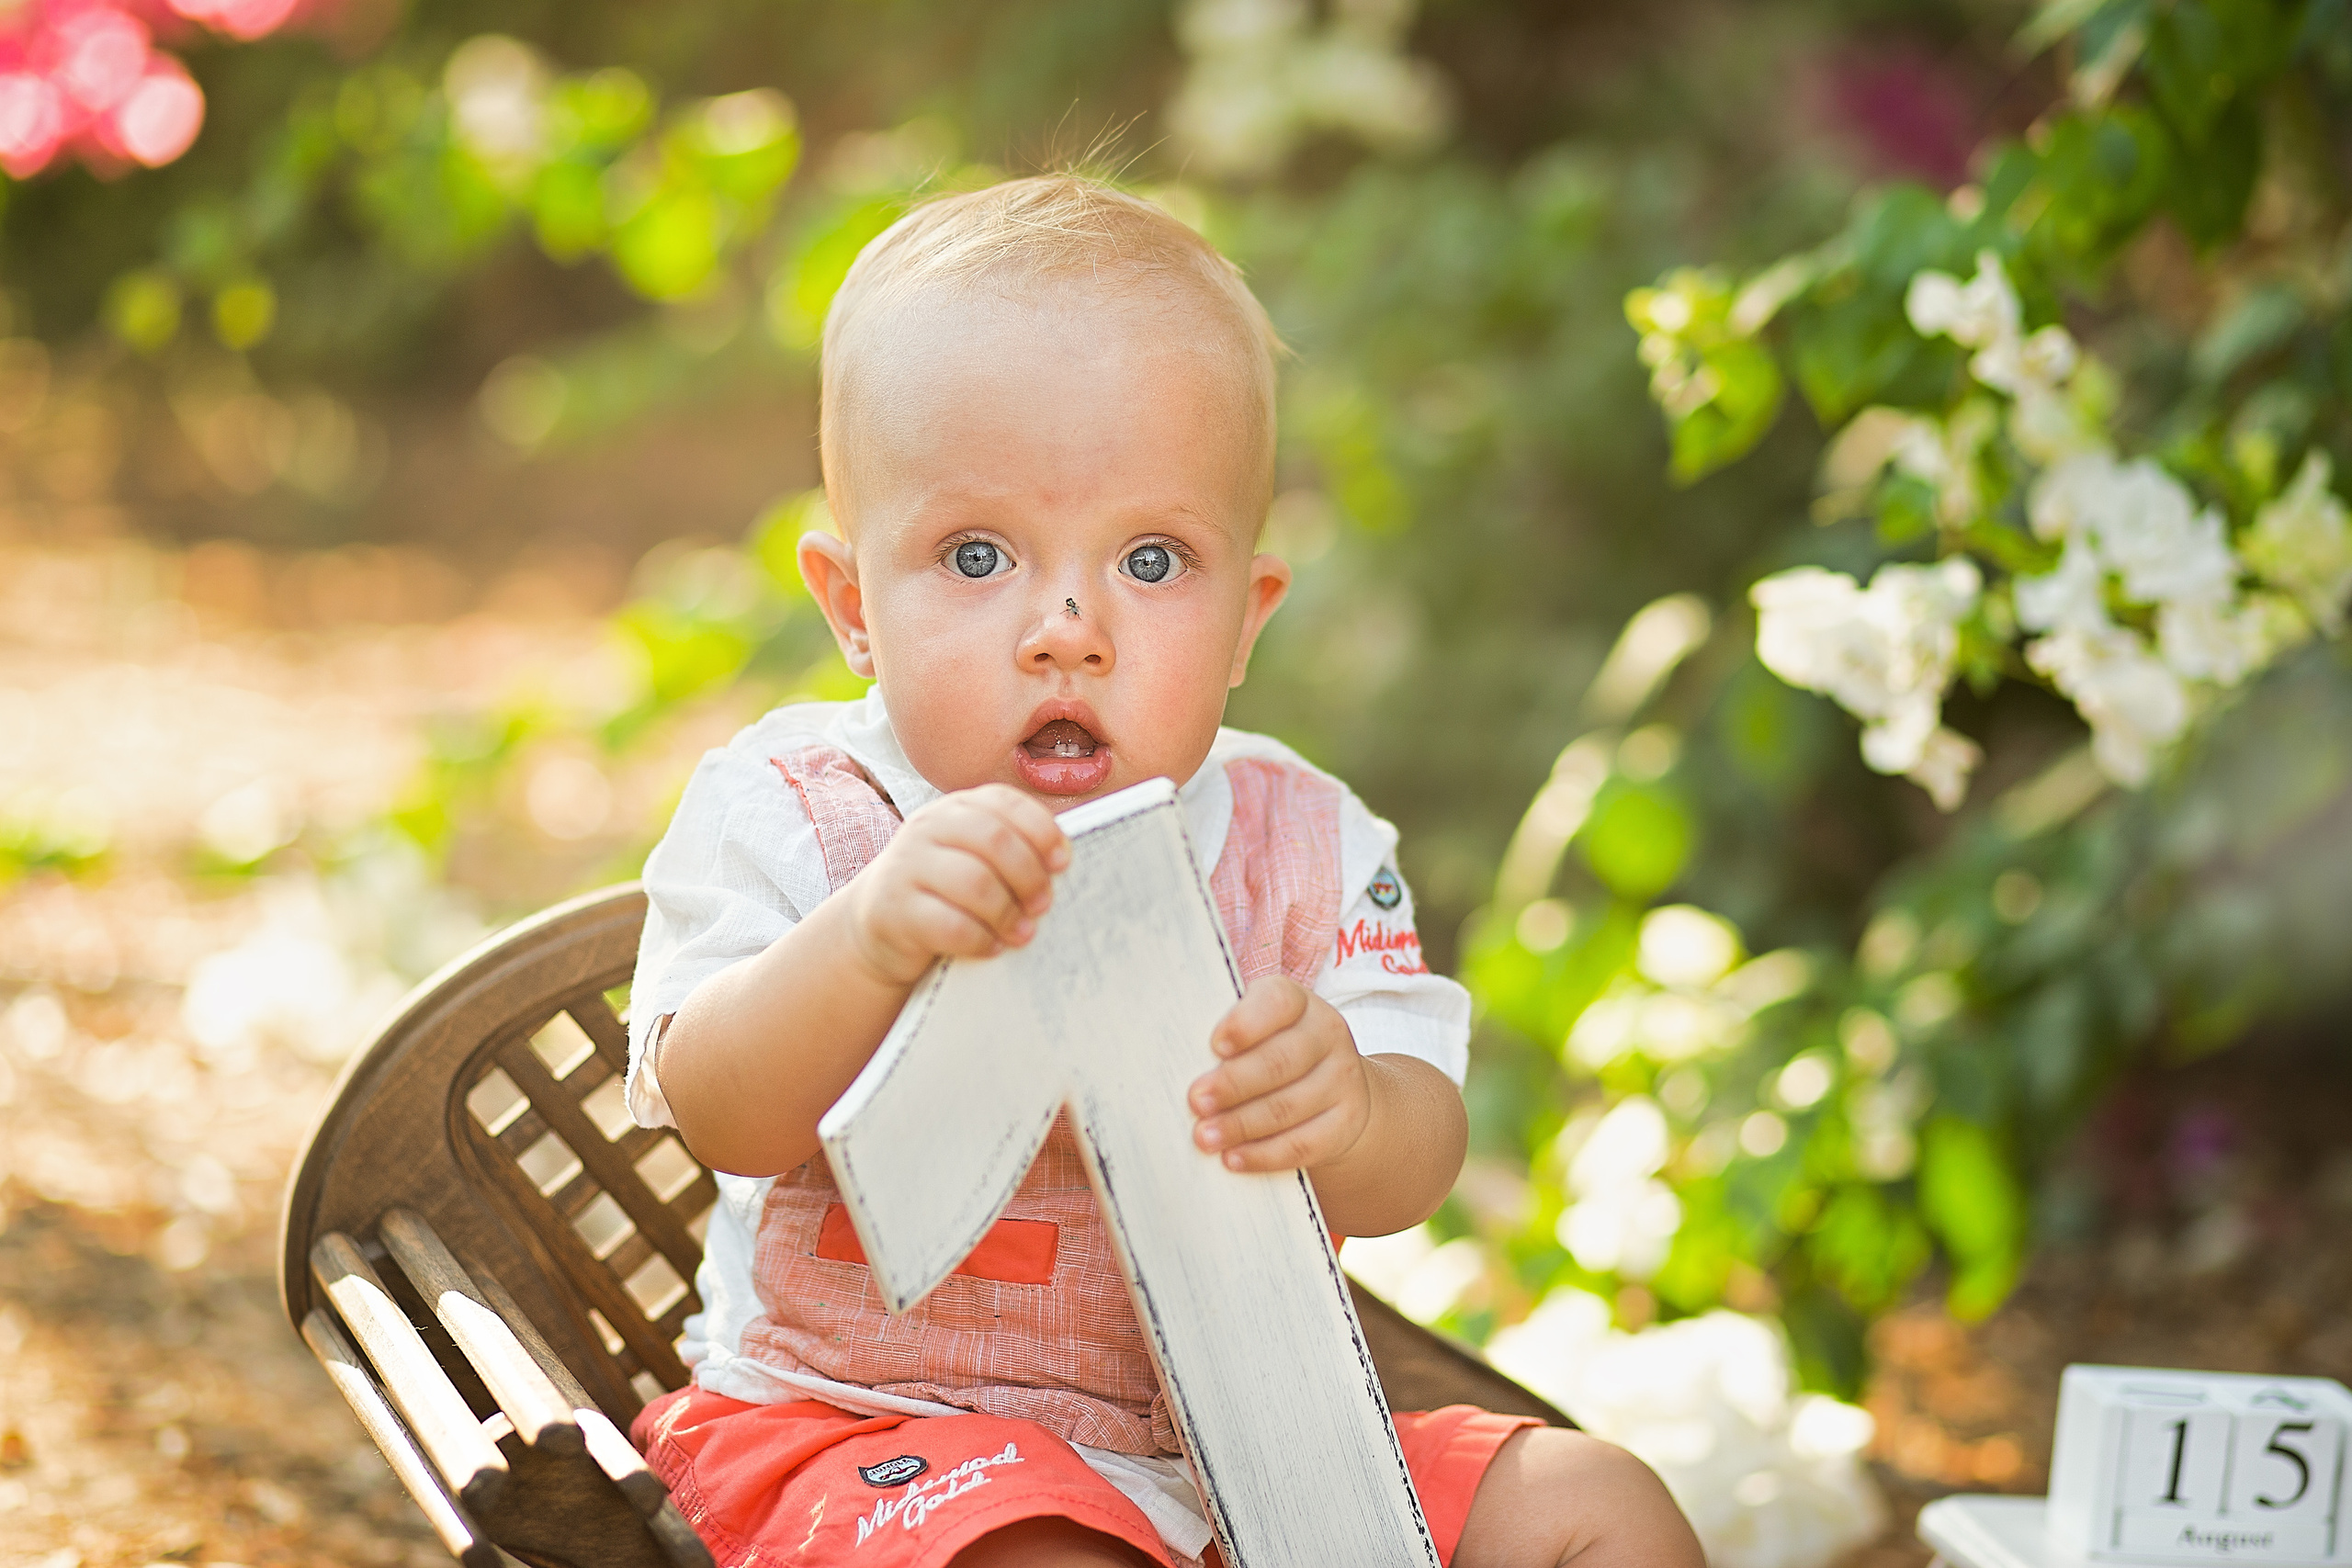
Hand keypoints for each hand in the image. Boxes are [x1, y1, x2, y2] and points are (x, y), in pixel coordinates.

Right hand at [840, 784, 1069, 986]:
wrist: (880, 924)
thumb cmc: (947, 892)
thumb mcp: (974, 858)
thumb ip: (1012, 850)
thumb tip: (1069, 864)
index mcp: (956, 808)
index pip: (1004, 802)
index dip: (1041, 831)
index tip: (1063, 863)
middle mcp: (927, 827)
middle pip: (994, 840)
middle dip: (1029, 875)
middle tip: (1045, 905)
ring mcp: (906, 866)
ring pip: (973, 882)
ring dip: (1008, 912)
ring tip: (1024, 933)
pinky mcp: (894, 910)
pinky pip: (950, 924)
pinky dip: (981, 939)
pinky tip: (993, 947)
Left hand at [1188, 977, 1370, 1172]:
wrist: (1334, 1088)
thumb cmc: (1273, 1052)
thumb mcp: (1258, 1032)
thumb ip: (1227, 1039)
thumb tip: (1179, 1063)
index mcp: (1299, 1003)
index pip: (1278, 1002)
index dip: (1246, 1023)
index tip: (1215, 1045)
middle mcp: (1327, 1034)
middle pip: (1280, 1060)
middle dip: (1233, 1084)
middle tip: (1195, 1102)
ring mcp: (1342, 1079)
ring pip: (1289, 1106)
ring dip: (1241, 1124)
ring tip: (1204, 1137)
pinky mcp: (1345, 1122)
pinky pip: (1304, 1144)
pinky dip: (1265, 1154)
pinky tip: (1233, 1159)